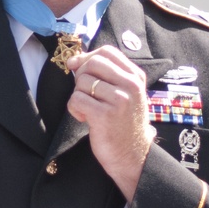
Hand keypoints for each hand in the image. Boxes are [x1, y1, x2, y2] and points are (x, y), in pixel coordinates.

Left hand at [66, 46, 154, 200]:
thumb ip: (106, 75)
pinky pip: (76, 100)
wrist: (133, 155)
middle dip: (81, 78)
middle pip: (92, 64)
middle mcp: (130, 85)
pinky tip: (86, 119)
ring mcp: (119, 100)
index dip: (87, 57)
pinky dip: (75, 110)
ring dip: (78, 97)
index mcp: (135, 77)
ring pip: (82, 82)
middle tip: (86, 96)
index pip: (107, 52)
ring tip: (89, 110)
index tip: (78, 69)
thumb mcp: (124, 94)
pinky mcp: (105, 115)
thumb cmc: (123, 123)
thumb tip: (73, 60)